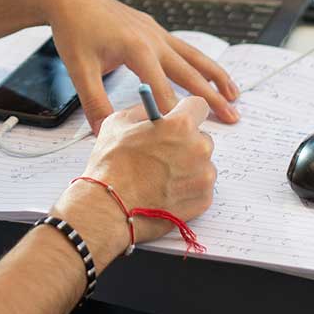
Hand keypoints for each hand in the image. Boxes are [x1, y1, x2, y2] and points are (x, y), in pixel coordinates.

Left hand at [40, 0, 239, 132]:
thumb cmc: (74, 28)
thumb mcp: (79, 68)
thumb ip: (94, 102)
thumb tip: (104, 134)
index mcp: (137, 49)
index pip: (161, 91)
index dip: (173, 116)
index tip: (188, 137)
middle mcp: (153, 39)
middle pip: (190, 73)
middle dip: (212, 97)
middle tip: (233, 118)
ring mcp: (155, 32)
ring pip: (194, 57)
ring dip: (216, 76)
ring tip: (235, 94)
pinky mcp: (152, 28)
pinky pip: (183, 48)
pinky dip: (200, 62)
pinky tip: (207, 72)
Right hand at [51, 97, 215, 266]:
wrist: (109, 208)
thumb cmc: (111, 165)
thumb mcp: (118, 123)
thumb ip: (143, 112)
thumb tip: (154, 112)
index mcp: (180, 125)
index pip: (198, 106)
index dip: (187, 111)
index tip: (180, 119)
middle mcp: (199, 148)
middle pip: (201, 137)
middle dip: (186, 142)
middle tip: (164, 153)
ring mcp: (204, 176)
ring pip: (203, 164)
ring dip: (189, 167)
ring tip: (162, 177)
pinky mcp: (203, 199)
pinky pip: (201, 187)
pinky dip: (188, 189)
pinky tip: (166, 191)